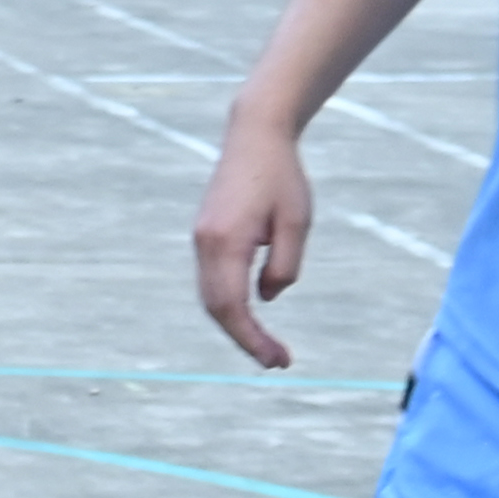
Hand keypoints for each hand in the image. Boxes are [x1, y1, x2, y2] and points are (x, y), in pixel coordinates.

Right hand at [190, 124, 311, 369]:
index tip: (277, 360)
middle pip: (216, 308)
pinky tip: (253, 316)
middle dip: (244, 339)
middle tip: (278, 361)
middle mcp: (205, 243)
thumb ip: (284, 266)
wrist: (254, 136)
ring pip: (210, 297)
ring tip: (268, 346)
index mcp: (226, 241)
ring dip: (236, 325)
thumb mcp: (297, 223)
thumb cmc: (282, 176)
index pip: (233, 306)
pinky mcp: (206, 236)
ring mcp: (201, 240)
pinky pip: (212, 281)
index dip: (252, 339)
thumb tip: (265, 300)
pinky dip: (229, 306)